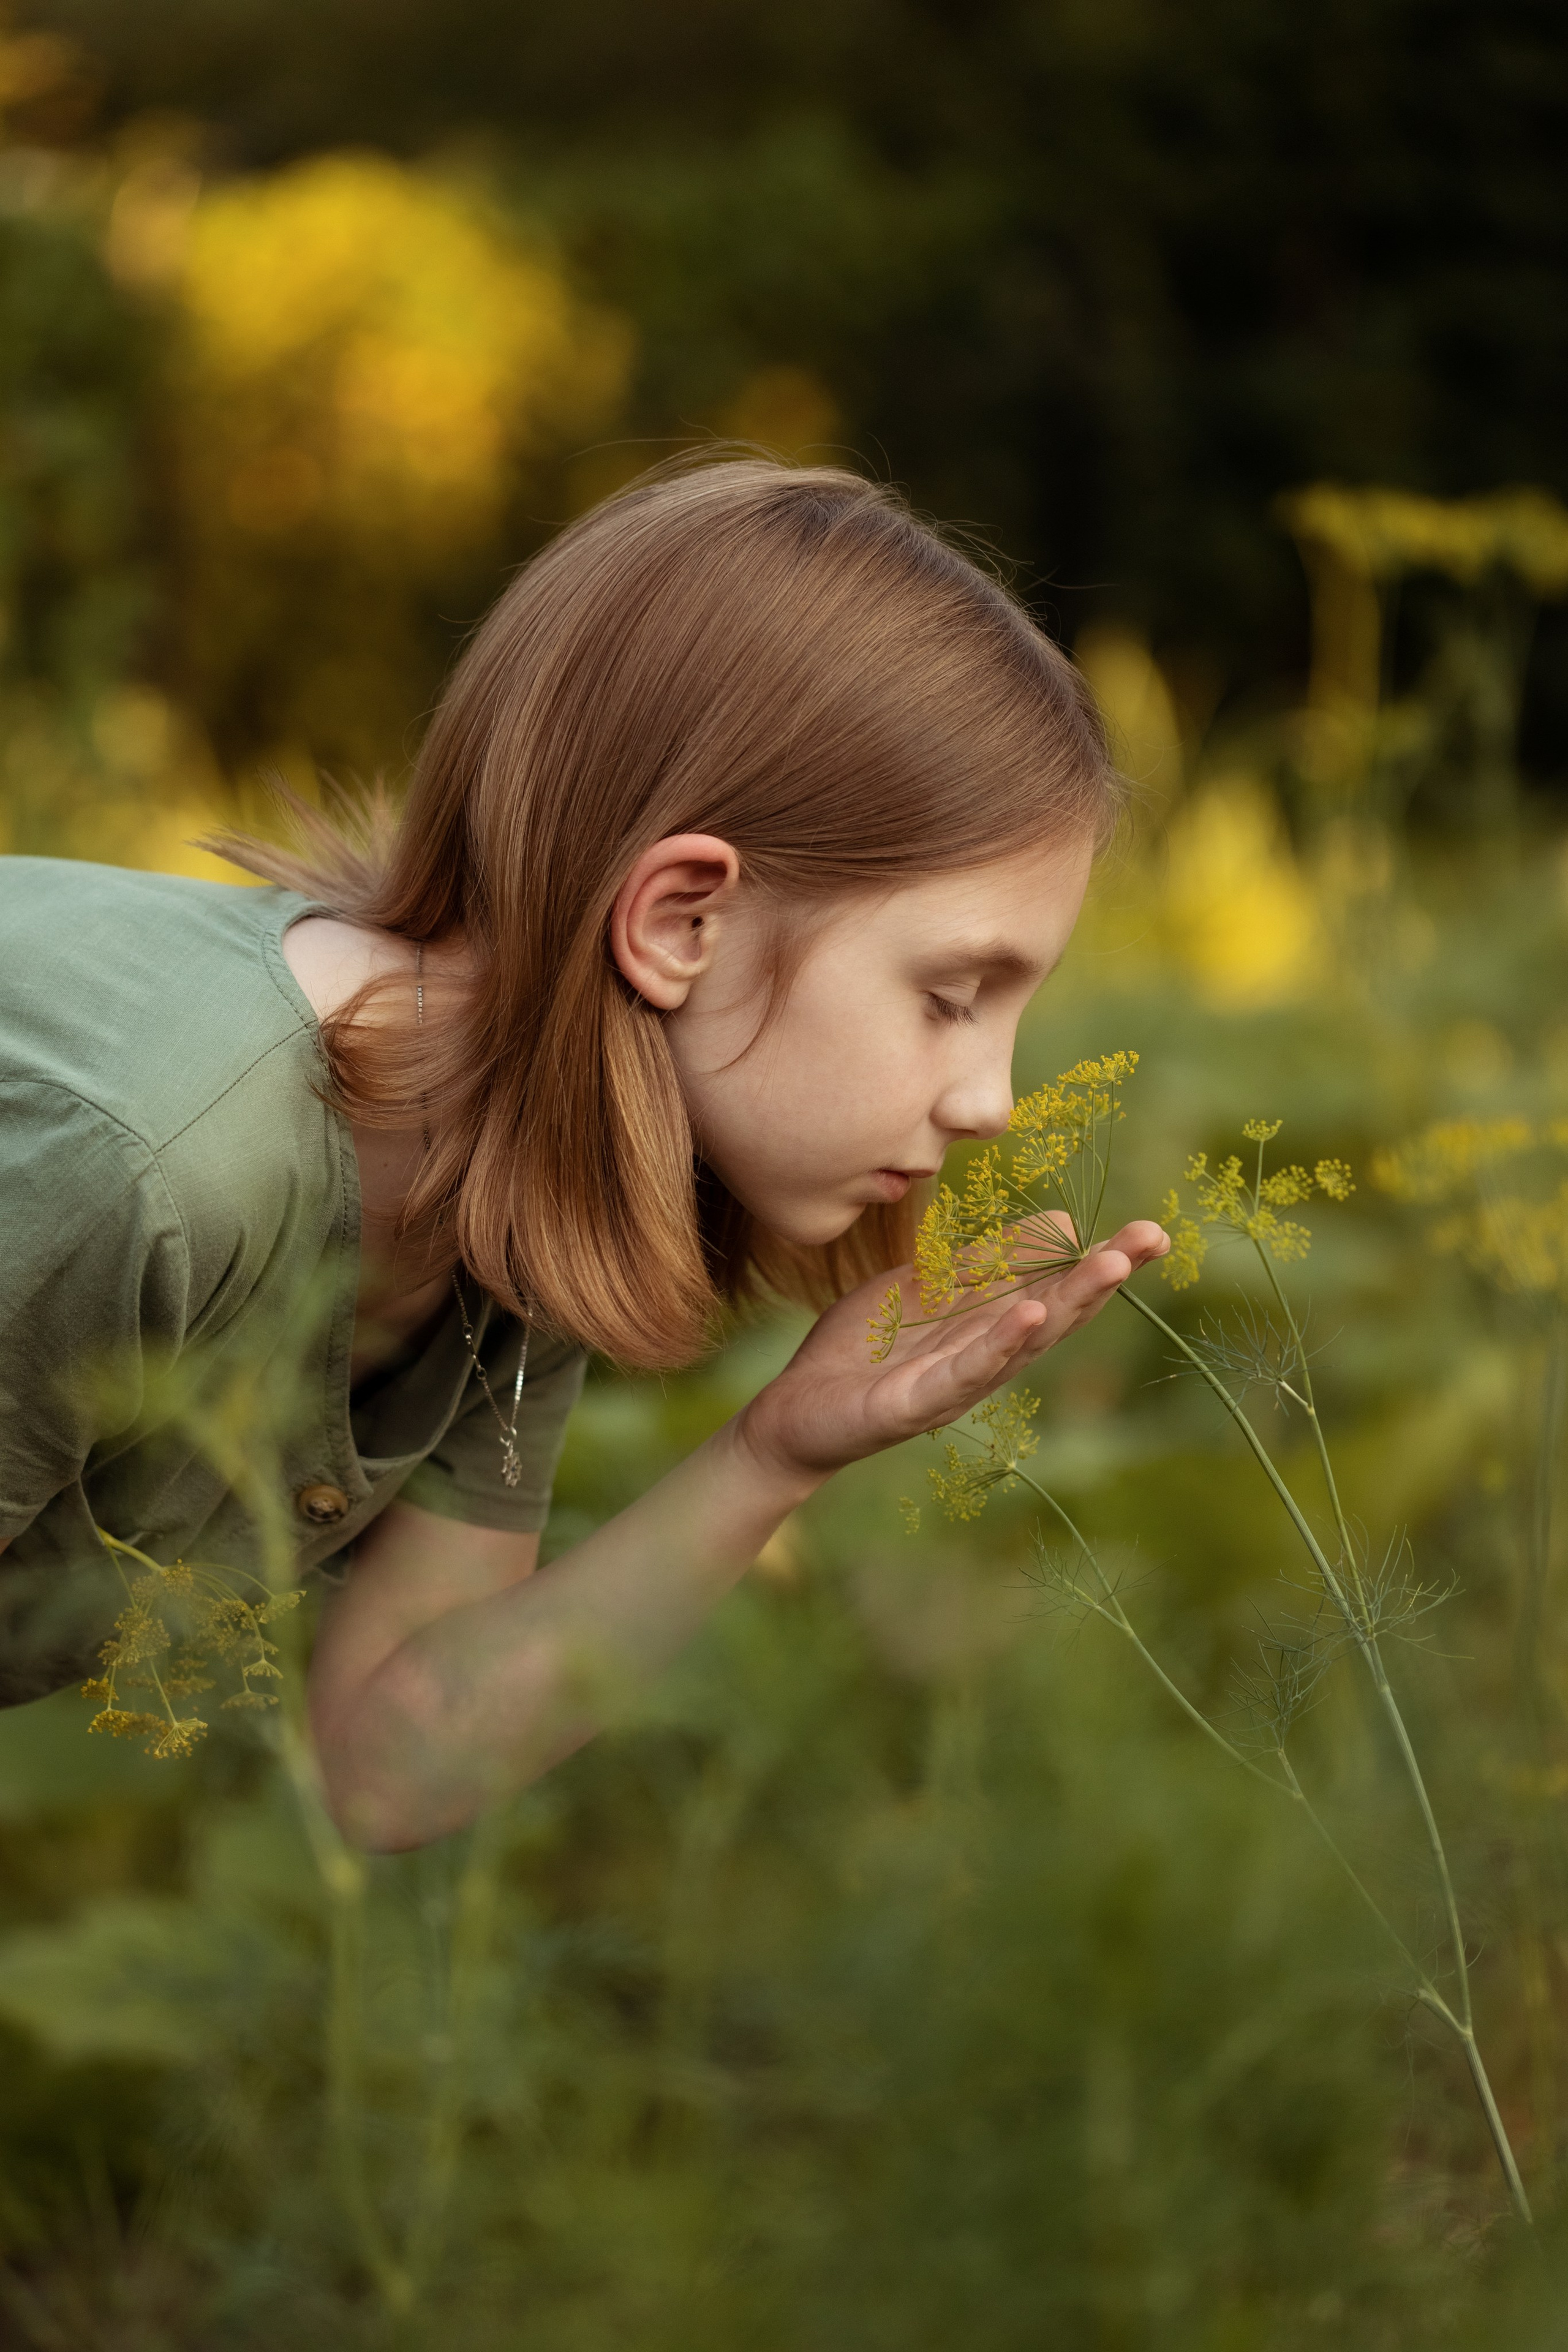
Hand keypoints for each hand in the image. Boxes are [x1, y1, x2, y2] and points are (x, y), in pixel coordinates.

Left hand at [738, 1219, 1169, 1482]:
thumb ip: (982, 1259)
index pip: (1056, 1288)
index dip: (1102, 1261)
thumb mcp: (926, 1286)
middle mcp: (989, 1359)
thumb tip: (1059, 1220)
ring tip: (1112, 1266)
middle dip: (1105, 1276)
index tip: (1149, 1231)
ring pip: (1025, 1340)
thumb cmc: (863, 1348)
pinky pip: (966, 1371)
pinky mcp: (918, 1403)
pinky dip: (1000, 1343)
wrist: (796, 1409)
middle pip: (1057, 1312)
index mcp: (992, 1329)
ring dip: (1069, 1301)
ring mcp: (958, 1383)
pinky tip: (1031, 1314)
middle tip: (1153, 1238)